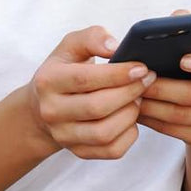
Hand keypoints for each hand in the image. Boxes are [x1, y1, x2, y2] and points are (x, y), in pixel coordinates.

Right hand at [26, 26, 155, 160]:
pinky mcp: (79, 152)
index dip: (117, 74)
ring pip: (104, 133)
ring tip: (137, 98)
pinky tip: (130, 117)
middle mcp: (51, 111)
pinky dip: (129, 135)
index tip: (141, 68)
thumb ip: (92, 37)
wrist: (44, 106)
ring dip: (130, 114)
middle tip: (146, 80)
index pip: (85, 78)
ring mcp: (64, 135)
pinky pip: (112, 150)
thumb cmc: (65, 70)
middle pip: (97, 107)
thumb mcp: (71, 46)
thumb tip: (115, 46)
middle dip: (129, 92)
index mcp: (48, 80)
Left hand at [137, 10, 190, 146]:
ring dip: (154, 106)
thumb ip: (188, 27)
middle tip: (140, 80)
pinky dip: (155, 122)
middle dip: (165, 88)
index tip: (181, 59)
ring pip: (184, 115)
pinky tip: (138, 112)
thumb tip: (177, 17)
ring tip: (131, 96)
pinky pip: (178, 131)